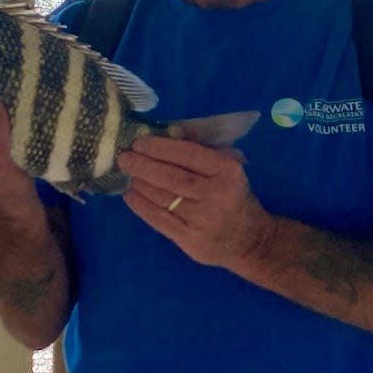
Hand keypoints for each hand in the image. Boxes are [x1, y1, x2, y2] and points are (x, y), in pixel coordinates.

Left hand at [118, 135, 274, 270]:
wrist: (248, 240)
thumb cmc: (232, 195)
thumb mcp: (226, 167)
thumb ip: (200, 149)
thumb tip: (168, 132)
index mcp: (227, 171)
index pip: (189, 155)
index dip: (161, 148)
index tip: (139, 143)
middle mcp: (216, 195)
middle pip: (173, 177)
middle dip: (144, 166)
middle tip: (124, 158)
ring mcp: (203, 220)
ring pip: (164, 198)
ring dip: (141, 184)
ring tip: (128, 174)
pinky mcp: (190, 240)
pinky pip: (160, 220)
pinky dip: (142, 206)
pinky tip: (131, 195)